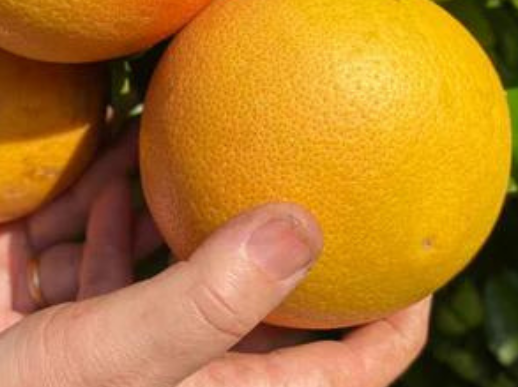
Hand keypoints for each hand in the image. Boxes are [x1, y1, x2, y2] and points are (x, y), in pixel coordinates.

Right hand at [0, 202, 430, 386]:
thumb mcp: (115, 354)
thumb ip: (209, 297)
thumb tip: (306, 225)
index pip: (362, 364)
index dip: (405, 305)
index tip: (421, 234)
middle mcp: (202, 385)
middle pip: (289, 316)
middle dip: (306, 245)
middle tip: (325, 167)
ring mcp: (148, 368)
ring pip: (208, 289)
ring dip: (213, 227)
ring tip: (221, 155)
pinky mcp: (96, 354)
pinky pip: (136, 285)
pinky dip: (135, 236)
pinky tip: (116, 183)